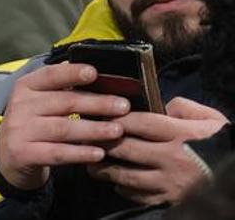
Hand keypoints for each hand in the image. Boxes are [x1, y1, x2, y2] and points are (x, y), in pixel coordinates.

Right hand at [0, 63, 128, 190]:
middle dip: (96, 103)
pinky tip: (99, 153)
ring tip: (117, 130)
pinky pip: (56, 153)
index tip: (94, 73)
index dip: (72, 73)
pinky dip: (79, 153)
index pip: (50, 75)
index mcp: (26, 87)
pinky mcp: (23, 153)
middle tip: (123, 106)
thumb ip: (61, 87)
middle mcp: (20, 106)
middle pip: (63, 102)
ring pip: (62, 128)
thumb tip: (92, 70)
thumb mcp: (39, 101)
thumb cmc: (33, 123)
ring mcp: (20, 130)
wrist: (7, 155)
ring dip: (93, 129)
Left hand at [87, 97, 228, 205]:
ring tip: (91, 162)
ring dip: (104, 169)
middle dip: (102, 142)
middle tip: (84, 137)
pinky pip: (138, 195)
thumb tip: (158, 103)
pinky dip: (122, 188)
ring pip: (126, 176)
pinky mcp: (169, 200)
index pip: (140, 123)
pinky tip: (115, 181)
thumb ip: (181, 107)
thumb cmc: (218, 142)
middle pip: (126, 149)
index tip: (96, 114)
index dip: (115, 118)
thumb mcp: (207, 118)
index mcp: (180, 135)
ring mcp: (169, 182)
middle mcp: (172, 159)